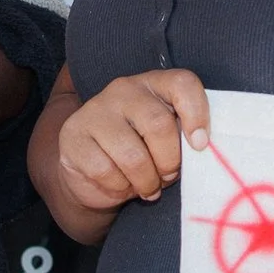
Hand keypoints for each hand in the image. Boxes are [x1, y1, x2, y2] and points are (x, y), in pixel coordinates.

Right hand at [51, 70, 209, 216]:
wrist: (94, 172)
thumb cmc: (143, 153)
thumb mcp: (169, 140)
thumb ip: (186, 136)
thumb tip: (201, 147)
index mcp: (154, 84)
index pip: (182, 84)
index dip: (197, 114)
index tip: (200, 145)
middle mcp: (123, 90)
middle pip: (159, 125)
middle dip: (169, 162)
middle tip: (168, 176)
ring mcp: (94, 111)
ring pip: (133, 155)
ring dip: (146, 181)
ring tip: (147, 186)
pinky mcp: (72, 136)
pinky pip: (105, 171)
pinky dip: (119, 188)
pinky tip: (120, 185)